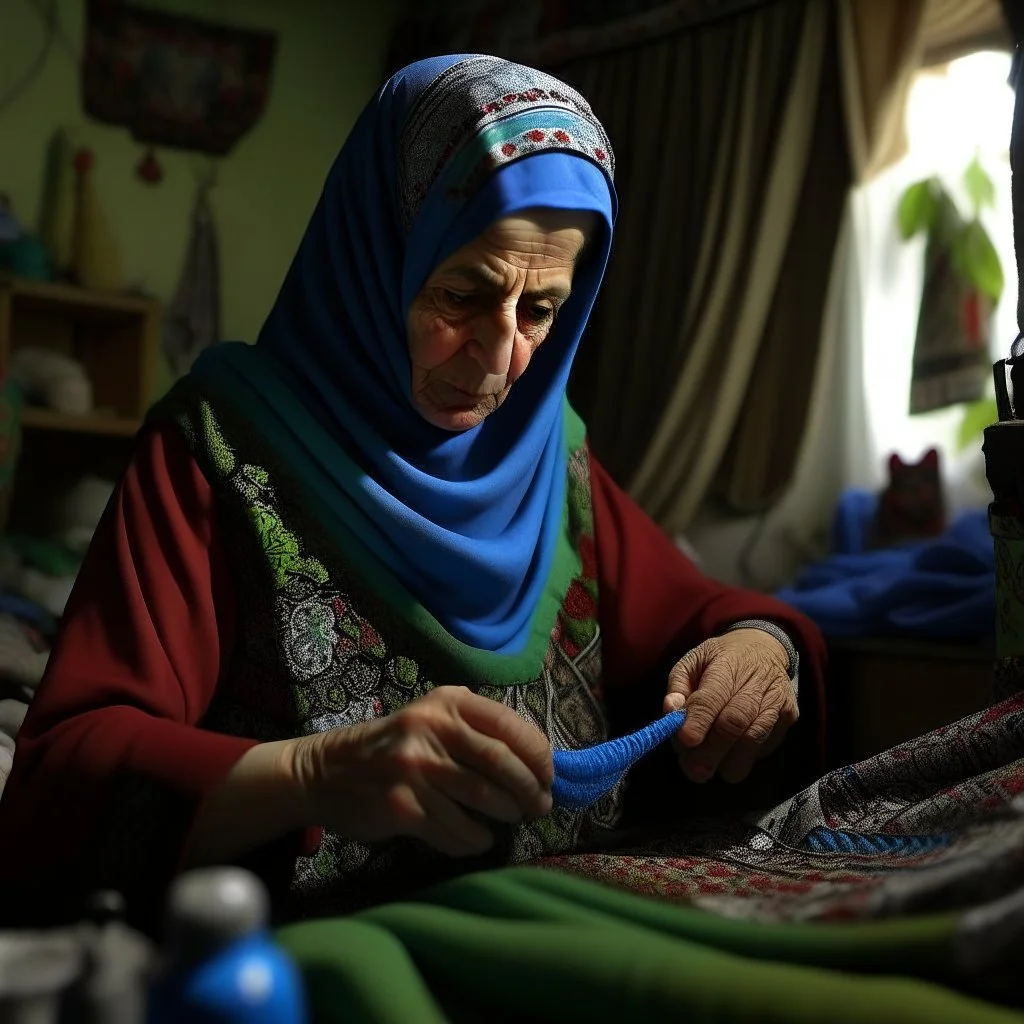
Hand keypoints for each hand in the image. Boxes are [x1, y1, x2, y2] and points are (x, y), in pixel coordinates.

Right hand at [290, 686, 552, 856]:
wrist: (325, 771)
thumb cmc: (393, 746)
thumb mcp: (430, 719)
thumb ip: (476, 730)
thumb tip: (537, 763)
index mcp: (446, 702)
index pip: (510, 725)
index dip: (539, 755)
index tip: (549, 776)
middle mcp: (430, 729)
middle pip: (501, 764)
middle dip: (530, 790)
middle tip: (539, 806)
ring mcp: (413, 768)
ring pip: (482, 799)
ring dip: (507, 816)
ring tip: (512, 820)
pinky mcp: (400, 806)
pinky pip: (454, 830)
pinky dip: (474, 840)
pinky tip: (476, 839)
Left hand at [662, 629, 796, 783]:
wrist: (764, 647)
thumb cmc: (721, 658)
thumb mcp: (693, 660)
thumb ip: (678, 685)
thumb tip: (670, 711)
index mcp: (727, 664)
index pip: (713, 697)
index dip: (699, 721)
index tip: (685, 741)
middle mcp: (757, 682)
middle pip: (735, 723)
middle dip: (712, 751)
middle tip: (693, 770)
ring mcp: (777, 700)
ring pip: (755, 738)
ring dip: (729, 761)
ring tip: (708, 770)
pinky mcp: (790, 716)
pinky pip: (768, 745)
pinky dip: (747, 757)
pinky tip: (731, 756)